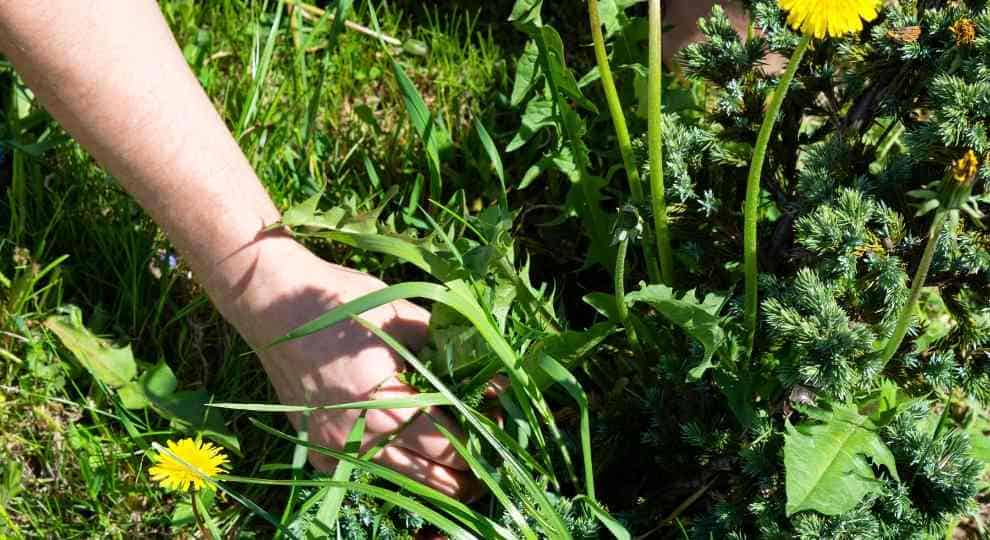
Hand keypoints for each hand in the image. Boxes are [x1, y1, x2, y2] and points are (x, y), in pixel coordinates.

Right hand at [222, 237, 476, 497]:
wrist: (272, 303)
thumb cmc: (342, 302)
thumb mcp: (403, 316)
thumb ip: (450, 351)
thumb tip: (495, 380)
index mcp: (384, 402)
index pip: (447, 447)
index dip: (479, 445)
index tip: (498, 433)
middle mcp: (357, 434)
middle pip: (425, 477)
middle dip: (461, 476)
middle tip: (486, 467)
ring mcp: (332, 445)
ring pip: (395, 479)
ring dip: (429, 479)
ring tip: (457, 473)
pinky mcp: (316, 446)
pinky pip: (362, 470)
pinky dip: (390, 468)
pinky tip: (409, 457)